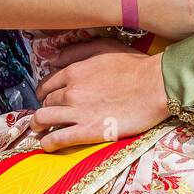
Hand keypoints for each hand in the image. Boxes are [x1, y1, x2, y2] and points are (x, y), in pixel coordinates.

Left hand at [31, 40, 169, 150]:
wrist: (155, 86)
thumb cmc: (135, 66)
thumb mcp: (105, 47)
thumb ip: (77, 51)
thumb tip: (54, 58)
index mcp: (74, 72)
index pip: (47, 84)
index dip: (45, 92)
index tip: (48, 98)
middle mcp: (71, 91)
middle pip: (45, 102)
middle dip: (44, 108)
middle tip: (49, 116)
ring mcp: (78, 112)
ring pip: (43, 119)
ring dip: (38, 126)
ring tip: (40, 131)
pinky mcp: (88, 131)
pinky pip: (57, 139)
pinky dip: (48, 143)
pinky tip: (47, 145)